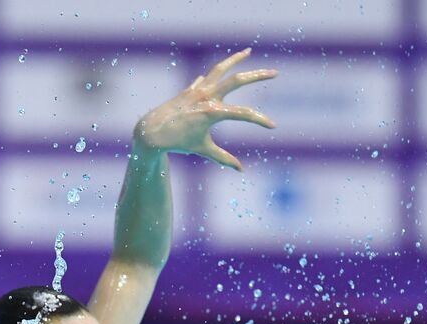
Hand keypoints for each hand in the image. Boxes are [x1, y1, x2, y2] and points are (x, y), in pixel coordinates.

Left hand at [133, 48, 276, 170]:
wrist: (151, 132)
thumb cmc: (178, 143)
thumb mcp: (202, 149)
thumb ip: (223, 158)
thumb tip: (241, 170)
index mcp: (212, 112)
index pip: (244, 113)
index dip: (260, 120)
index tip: (272, 126)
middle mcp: (207, 97)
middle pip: (237, 80)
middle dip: (258, 75)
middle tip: (275, 73)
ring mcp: (198, 90)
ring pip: (220, 69)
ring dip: (235, 59)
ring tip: (248, 51)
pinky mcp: (190, 89)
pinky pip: (207, 78)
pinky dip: (217, 72)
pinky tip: (224, 68)